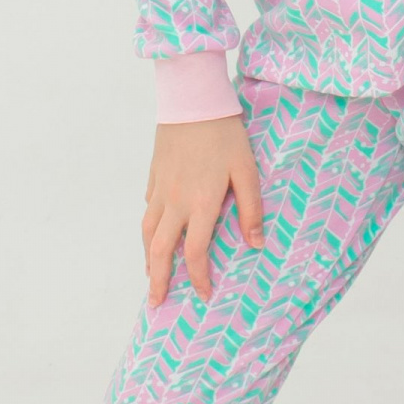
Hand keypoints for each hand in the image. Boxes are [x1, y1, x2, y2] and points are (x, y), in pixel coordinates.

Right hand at [143, 114, 264, 304]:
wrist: (192, 100)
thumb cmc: (225, 134)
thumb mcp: (247, 170)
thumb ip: (251, 209)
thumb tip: (255, 244)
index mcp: (201, 203)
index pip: (194, 252)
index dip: (198, 277)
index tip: (204, 293)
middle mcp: (175, 202)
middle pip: (159, 250)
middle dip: (158, 280)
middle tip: (156, 303)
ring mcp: (160, 189)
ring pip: (147, 232)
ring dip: (148, 257)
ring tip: (151, 275)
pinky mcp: (154, 175)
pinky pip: (148, 209)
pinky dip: (149, 227)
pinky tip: (153, 232)